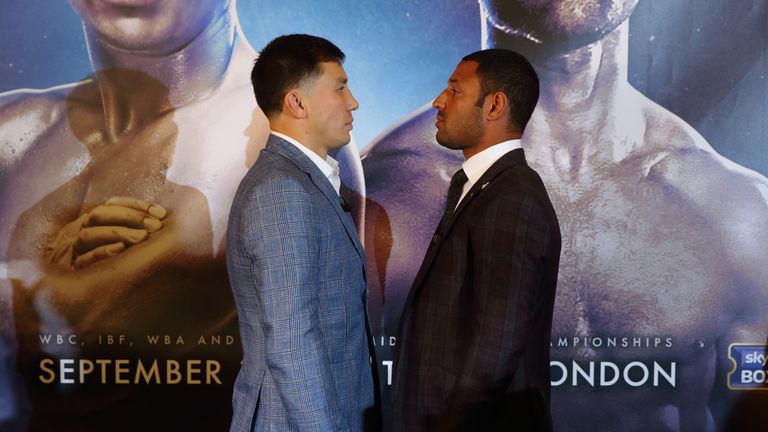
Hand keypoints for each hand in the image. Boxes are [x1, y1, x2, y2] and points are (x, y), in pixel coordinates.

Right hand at [46, 197, 166, 269]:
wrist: (58, 296)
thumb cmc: (95, 268)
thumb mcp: (109, 244)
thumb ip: (127, 232)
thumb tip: (159, 221)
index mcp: (87, 223)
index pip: (111, 205)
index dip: (136, 206)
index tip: (161, 213)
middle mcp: (75, 232)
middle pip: (99, 215)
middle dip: (130, 217)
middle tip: (155, 226)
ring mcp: (69, 251)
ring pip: (89, 234)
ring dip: (118, 233)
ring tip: (142, 237)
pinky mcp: (67, 271)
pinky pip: (82, 260)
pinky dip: (101, 252)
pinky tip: (120, 250)